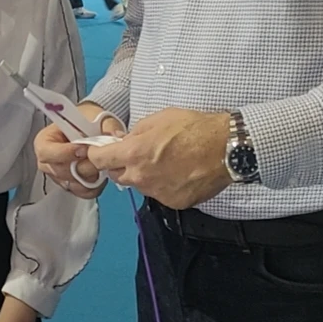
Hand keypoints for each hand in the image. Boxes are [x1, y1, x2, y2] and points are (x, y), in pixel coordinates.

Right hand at [35, 104, 123, 199]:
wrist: (96, 129)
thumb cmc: (91, 121)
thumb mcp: (98, 117)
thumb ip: (105, 127)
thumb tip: (112, 136)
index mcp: (47, 138)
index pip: (45, 151)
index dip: (64, 153)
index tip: (83, 149)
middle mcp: (49, 159)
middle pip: (59, 171)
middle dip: (82, 166)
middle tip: (98, 158)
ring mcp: (58, 174)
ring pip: (71, 183)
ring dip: (89, 175)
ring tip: (100, 163)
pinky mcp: (70, 185)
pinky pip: (81, 192)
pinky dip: (93, 186)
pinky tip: (100, 174)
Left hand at [87, 108, 234, 209]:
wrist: (225, 148)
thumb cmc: (194, 128)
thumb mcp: (158, 119)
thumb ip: (135, 133)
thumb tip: (123, 140)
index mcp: (134, 154)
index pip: (99, 160)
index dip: (97, 154)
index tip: (100, 151)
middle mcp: (142, 177)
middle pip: (118, 176)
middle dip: (122, 165)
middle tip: (138, 153)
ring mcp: (158, 193)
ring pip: (140, 185)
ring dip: (144, 176)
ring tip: (165, 162)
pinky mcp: (174, 202)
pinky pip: (160, 194)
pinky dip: (164, 185)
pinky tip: (178, 173)